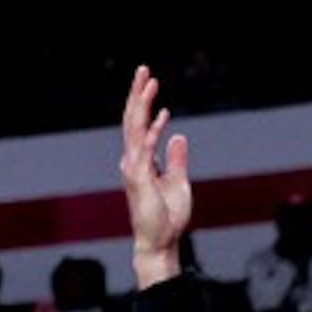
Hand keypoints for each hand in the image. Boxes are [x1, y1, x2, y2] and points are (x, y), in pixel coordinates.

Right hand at [117, 66, 193, 288]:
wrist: (160, 241)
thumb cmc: (167, 216)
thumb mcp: (178, 180)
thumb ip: (176, 158)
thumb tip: (178, 136)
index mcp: (141, 161)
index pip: (139, 125)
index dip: (144, 103)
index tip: (151, 81)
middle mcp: (133, 161)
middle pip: (132, 121)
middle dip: (138, 94)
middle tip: (143, 69)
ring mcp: (134, 170)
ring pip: (135, 130)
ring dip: (143, 105)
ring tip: (149, 83)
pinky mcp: (139, 181)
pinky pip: (145, 152)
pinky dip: (152, 134)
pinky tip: (161, 116)